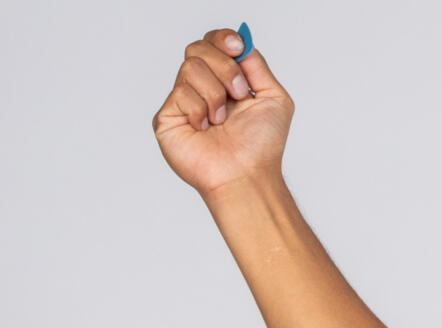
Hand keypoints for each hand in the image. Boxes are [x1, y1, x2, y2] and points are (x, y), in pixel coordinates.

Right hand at [153, 27, 293, 196]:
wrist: (248, 174)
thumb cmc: (261, 145)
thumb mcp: (274, 97)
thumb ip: (258, 66)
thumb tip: (243, 43)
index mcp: (225, 80)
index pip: (213, 43)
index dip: (223, 39)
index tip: (238, 47)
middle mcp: (202, 87)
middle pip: (199, 48)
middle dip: (225, 68)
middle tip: (239, 94)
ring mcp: (183, 101)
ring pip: (190, 67)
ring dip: (215, 94)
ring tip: (223, 120)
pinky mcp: (167, 117)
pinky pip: (180, 92)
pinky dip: (200, 110)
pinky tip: (205, 129)